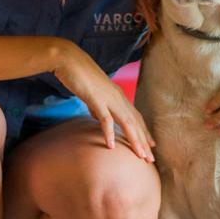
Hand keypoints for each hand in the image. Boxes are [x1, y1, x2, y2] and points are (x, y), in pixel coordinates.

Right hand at [53, 42, 154, 160]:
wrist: (69, 60)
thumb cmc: (79, 75)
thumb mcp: (92, 94)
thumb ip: (97, 106)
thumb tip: (99, 117)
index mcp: (118, 95)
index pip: (135, 116)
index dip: (144, 132)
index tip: (151, 146)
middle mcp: (118, 97)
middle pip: (135, 122)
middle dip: (144, 141)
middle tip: (150, 158)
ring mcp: (108, 98)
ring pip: (127, 122)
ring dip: (135, 140)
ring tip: (141, 155)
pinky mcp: (96, 99)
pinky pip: (105, 119)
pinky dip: (109, 133)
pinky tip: (112, 146)